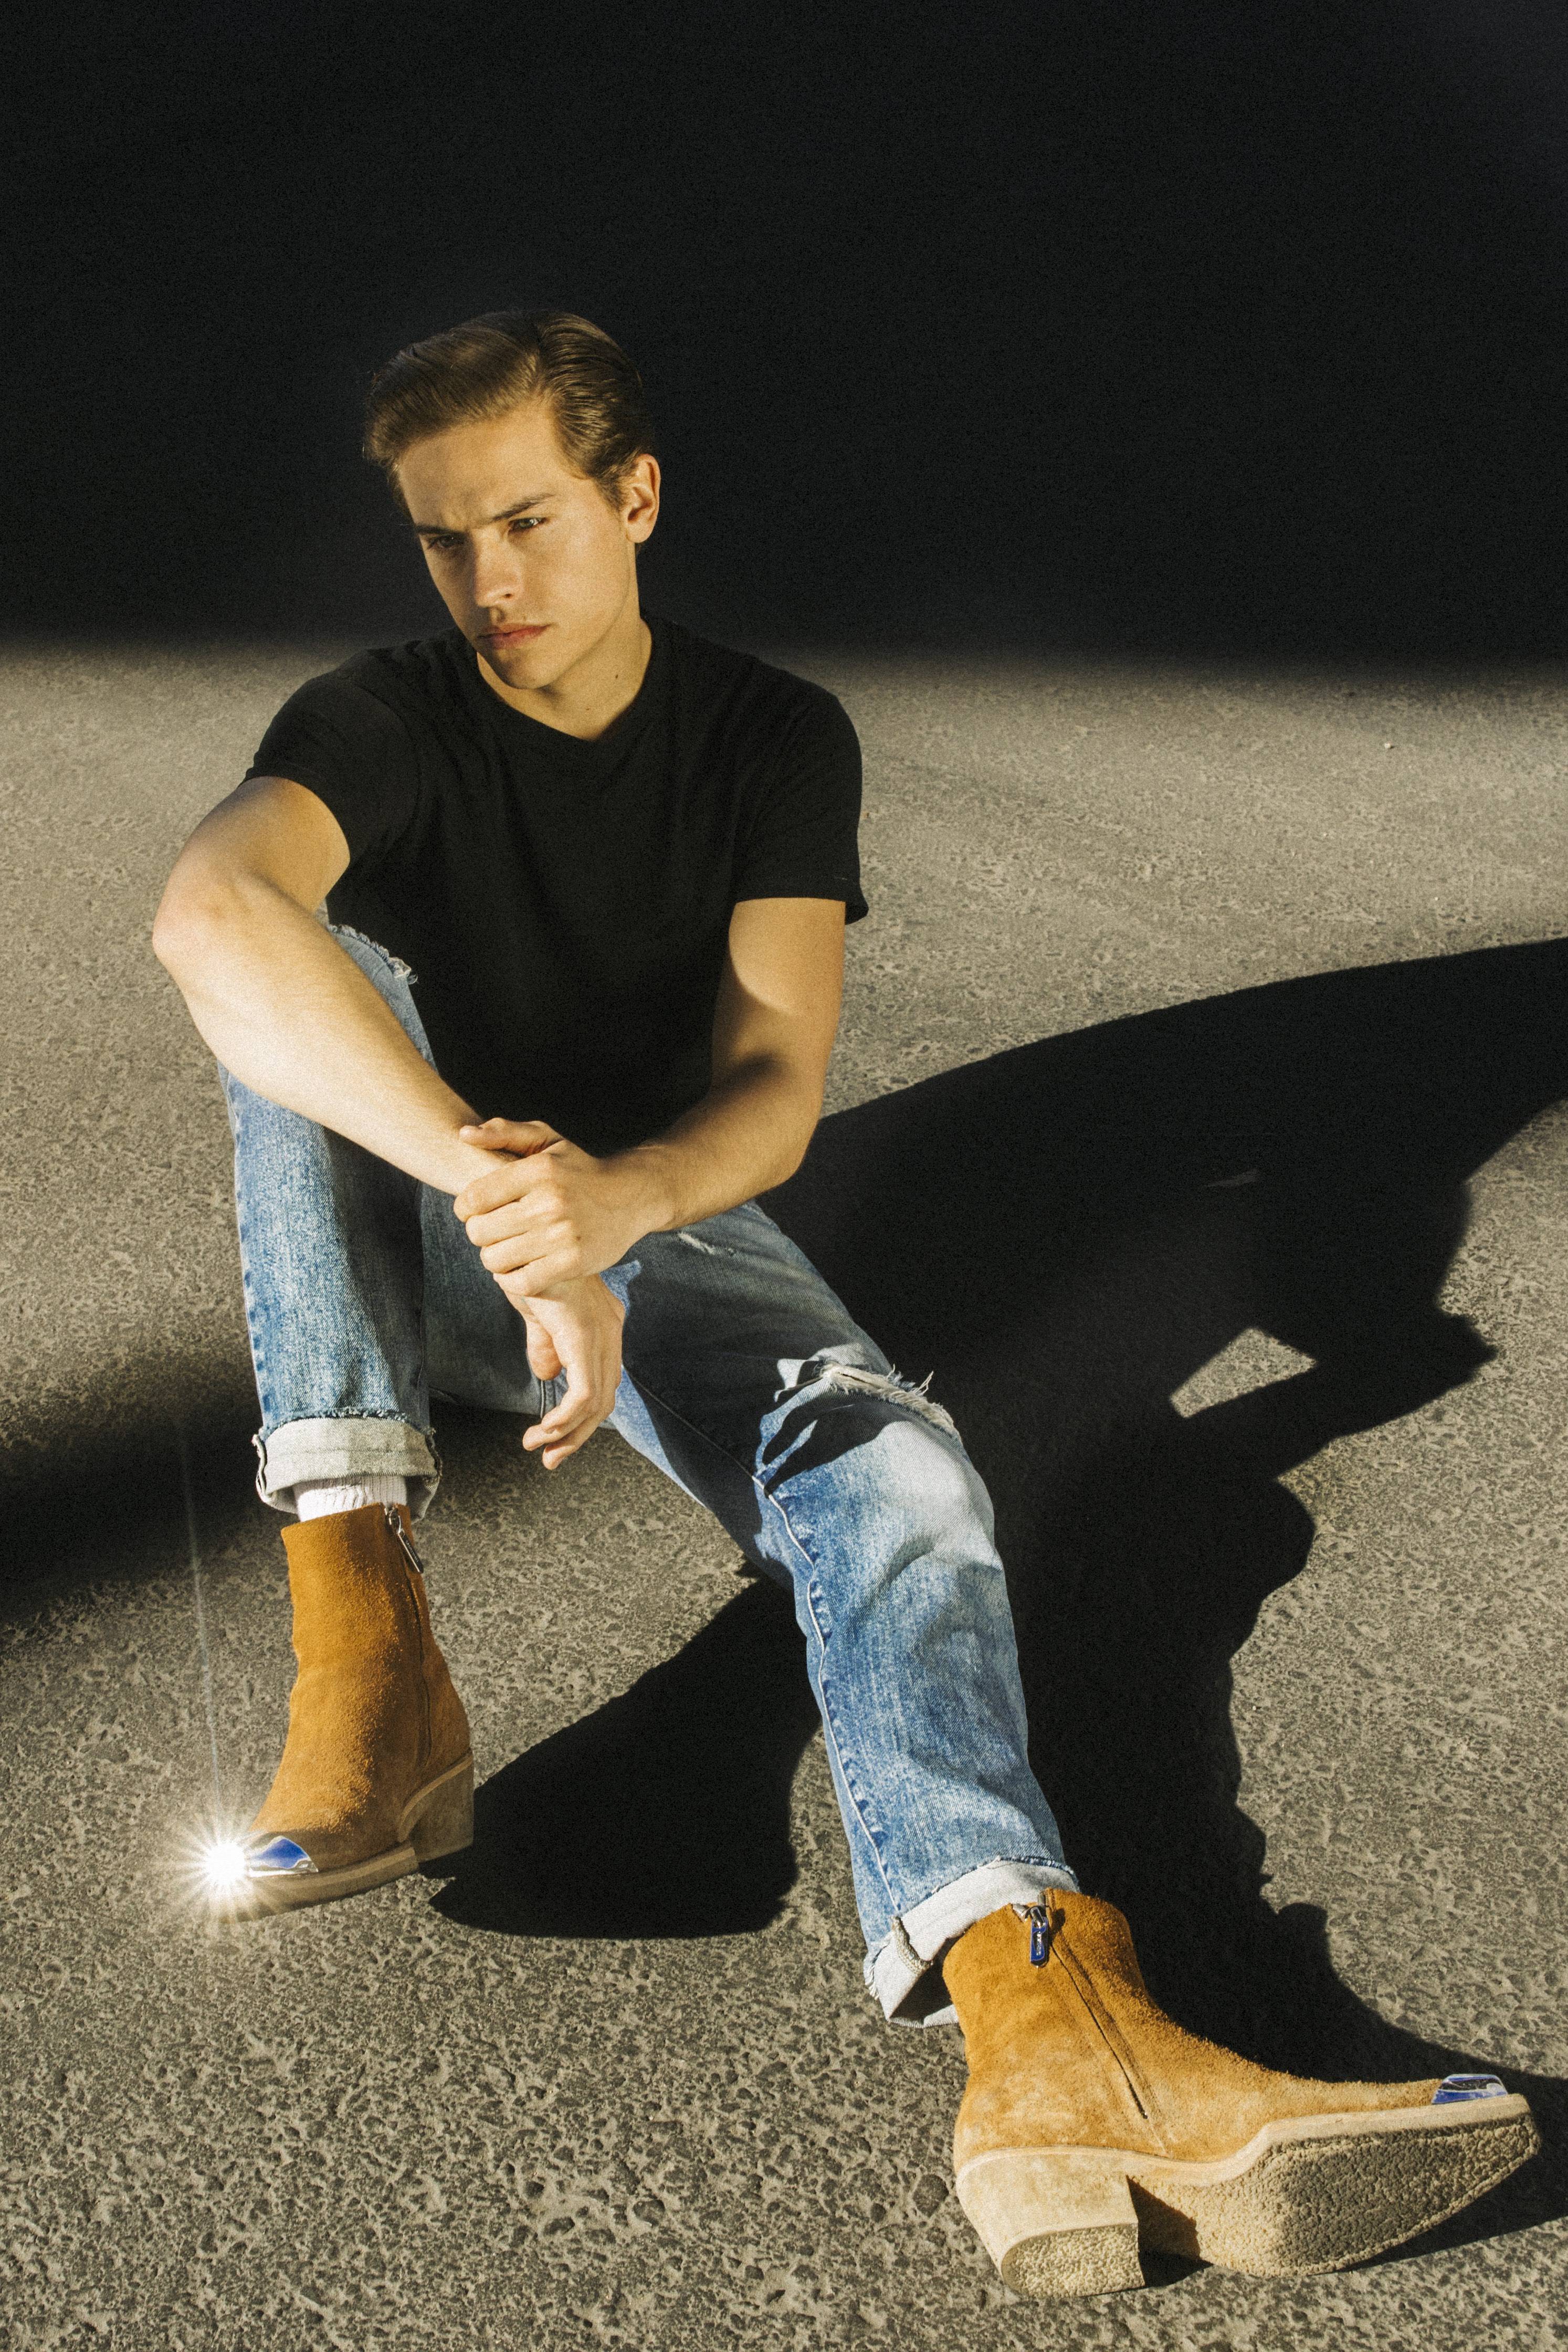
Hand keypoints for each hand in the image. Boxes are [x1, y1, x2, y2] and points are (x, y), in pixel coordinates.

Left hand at [453, 1118, 668, 1288]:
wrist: (632, 1197)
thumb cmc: (580, 1169)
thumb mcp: (547, 1141)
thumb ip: (504, 1132)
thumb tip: (463, 1134)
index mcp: (539, 1170)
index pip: (473, 1198)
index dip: (465, 1208)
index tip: (474, 1211)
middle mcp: (550, 1202)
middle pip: (480, 1232)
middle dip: (479, 1233)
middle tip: (494, 1230)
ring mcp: (563, 1235)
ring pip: (495, 1259)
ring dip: (494, 1257)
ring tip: (506, 1248)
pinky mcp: (573, 1263)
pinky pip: (521, 1283)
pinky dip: (512, 1280)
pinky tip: (519, 1267)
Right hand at [503, 1273, 625, 1469]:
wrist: (524, 1238)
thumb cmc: (529, 1269)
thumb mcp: (538, 1313)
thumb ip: (545, 1344)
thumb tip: (547, 1376)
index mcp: (603, 1326)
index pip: (603, 1384)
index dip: (581, 1419)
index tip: (554, 1439)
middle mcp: (609, 1331)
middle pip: (604, 1401)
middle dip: (576, 1437)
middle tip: (550, 1458)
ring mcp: (600, 1334)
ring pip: (597, 1404)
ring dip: (566, 1434)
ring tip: (539, 1447)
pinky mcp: (584, 1337)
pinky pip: (584, 1394)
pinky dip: (565, 1420)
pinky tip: (545, 1429)